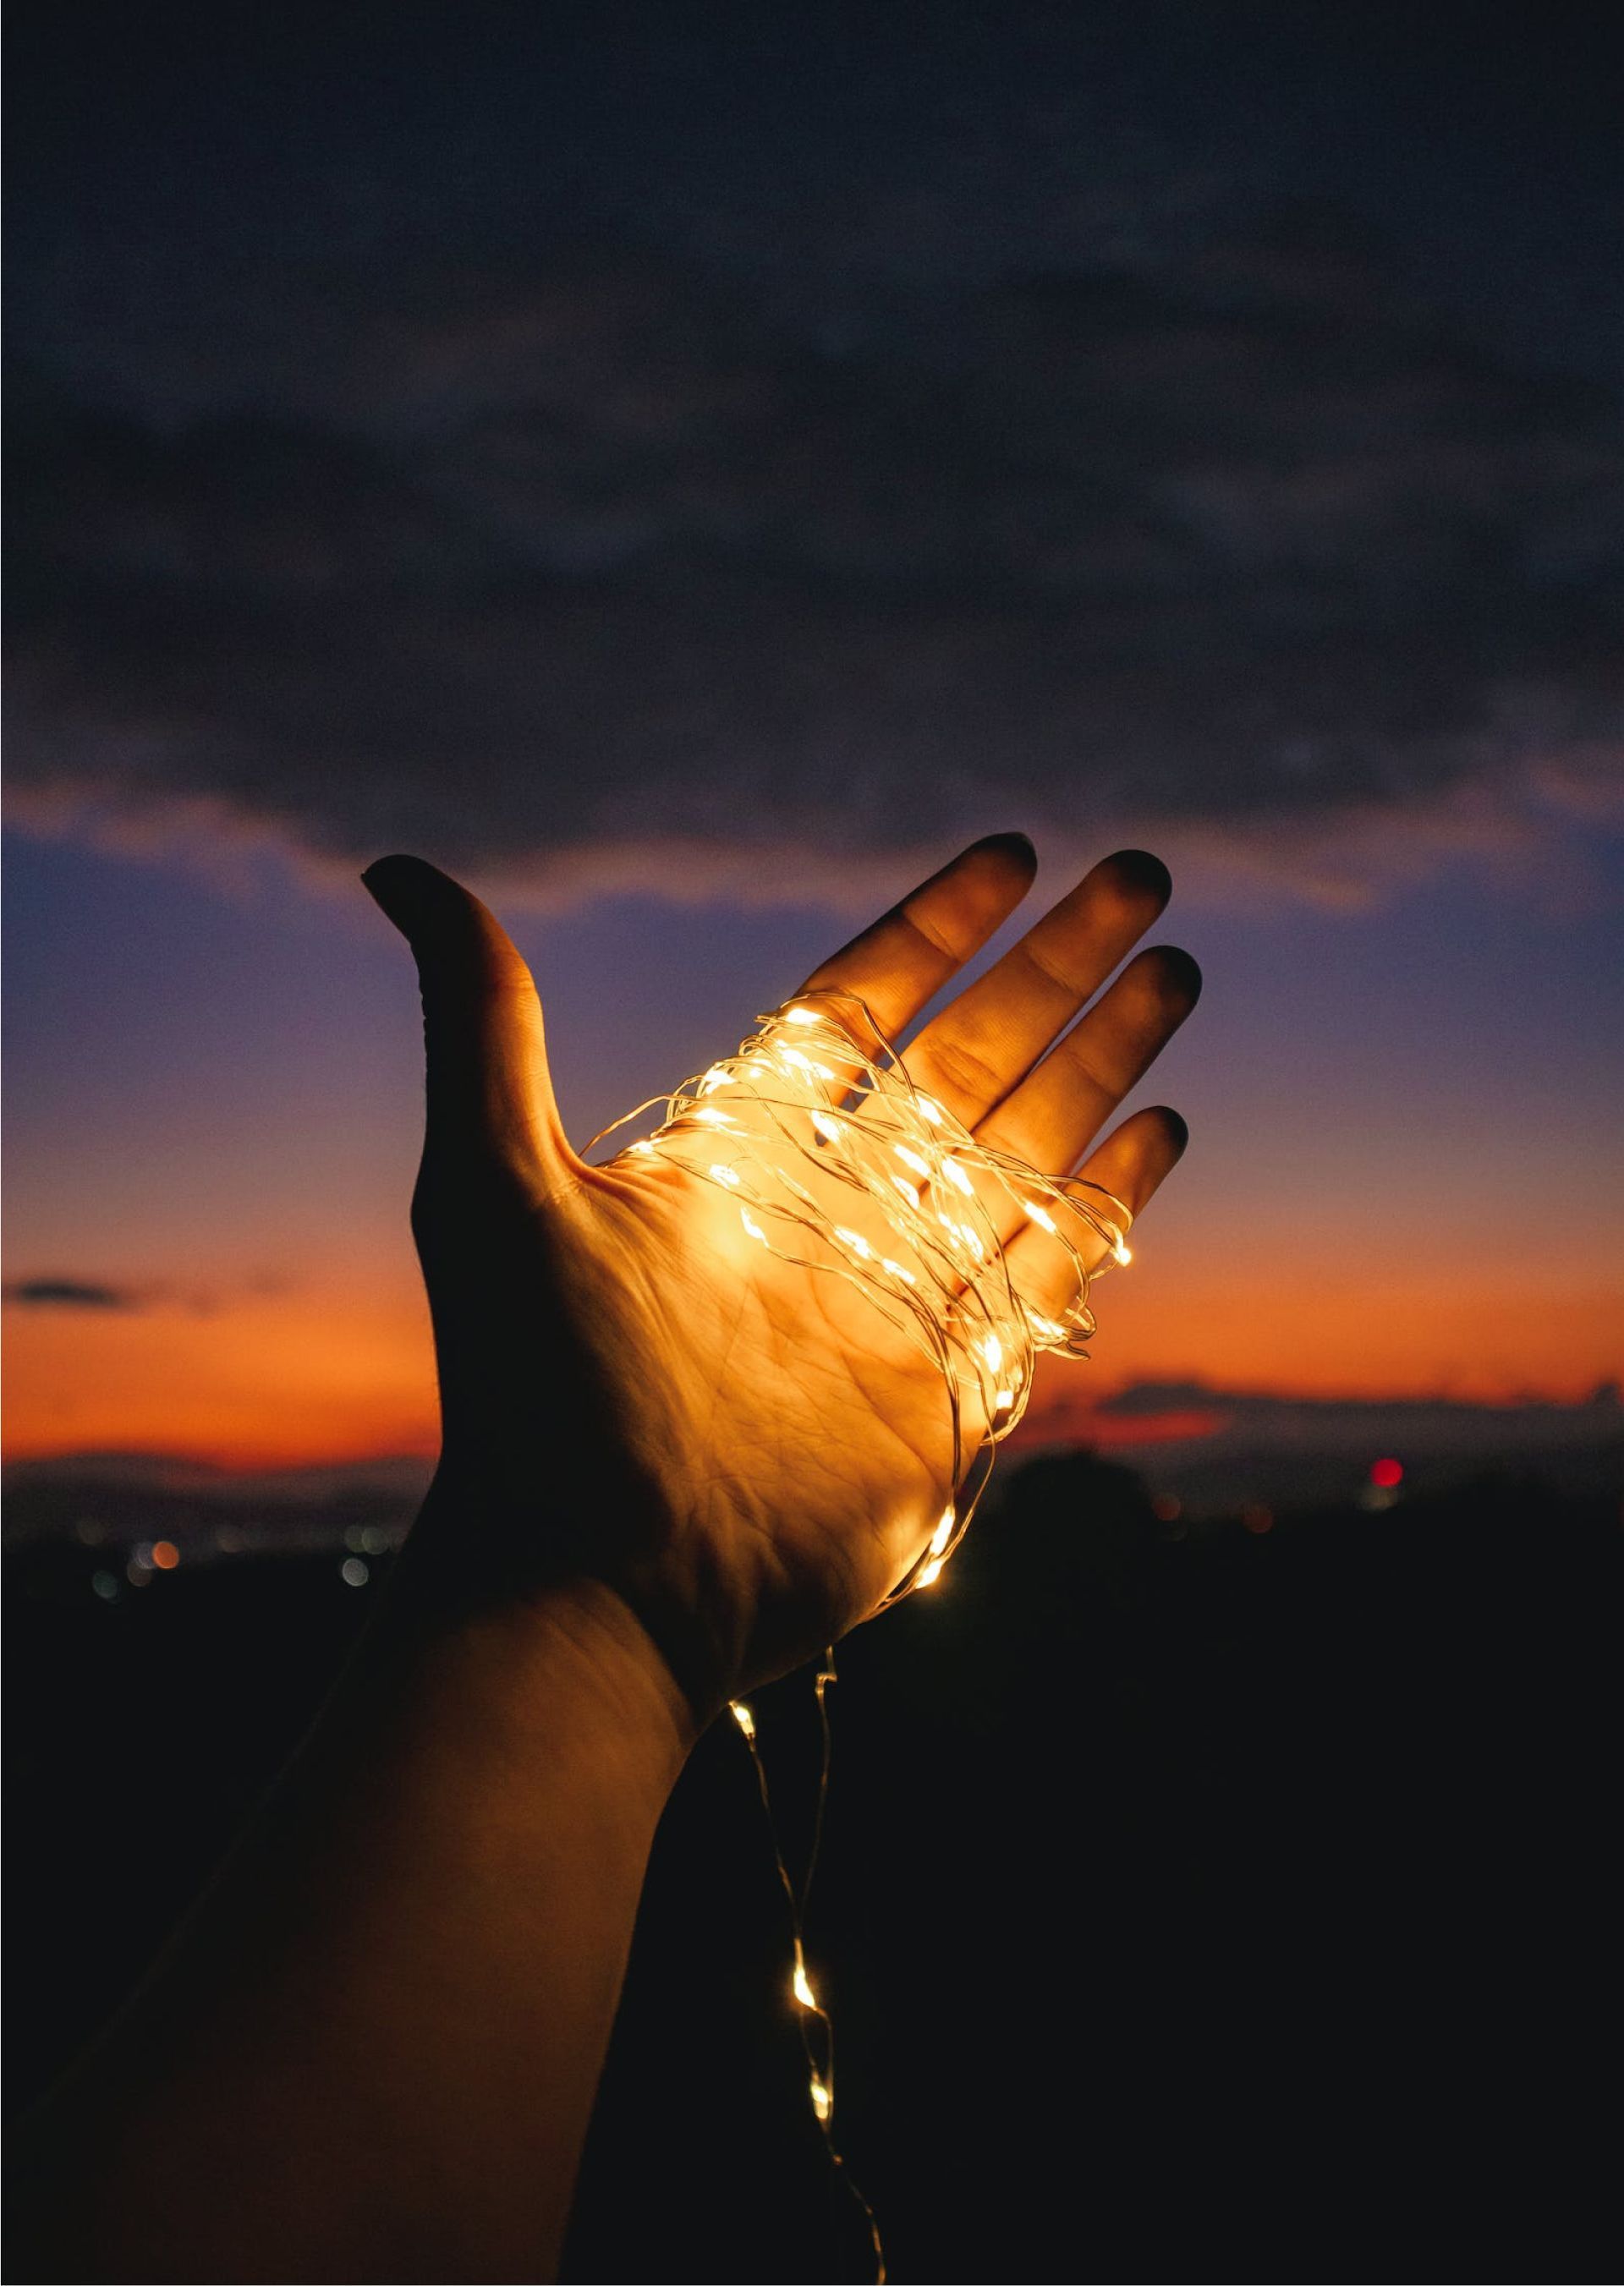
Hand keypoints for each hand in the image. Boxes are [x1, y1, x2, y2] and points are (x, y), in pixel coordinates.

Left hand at [364, 836, 1198, 1726]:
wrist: (598, 1589)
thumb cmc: (533, 1395)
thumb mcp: (491, 1184)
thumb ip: (481, 1021)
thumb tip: (399, 869)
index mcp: (735, 1154)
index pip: (854, 1011)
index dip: (933, 933)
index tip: (1008, 857)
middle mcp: (828, 1212)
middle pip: (966, 1058)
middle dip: (1053, 967)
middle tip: (1137, 877)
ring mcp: (901, 1296)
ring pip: (1027, 1143)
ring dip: (1104, 1056)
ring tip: (1174, 967)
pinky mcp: (957, 1385)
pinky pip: (1052, 1268)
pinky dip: (1111, 1196)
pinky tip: (1161, 1123)